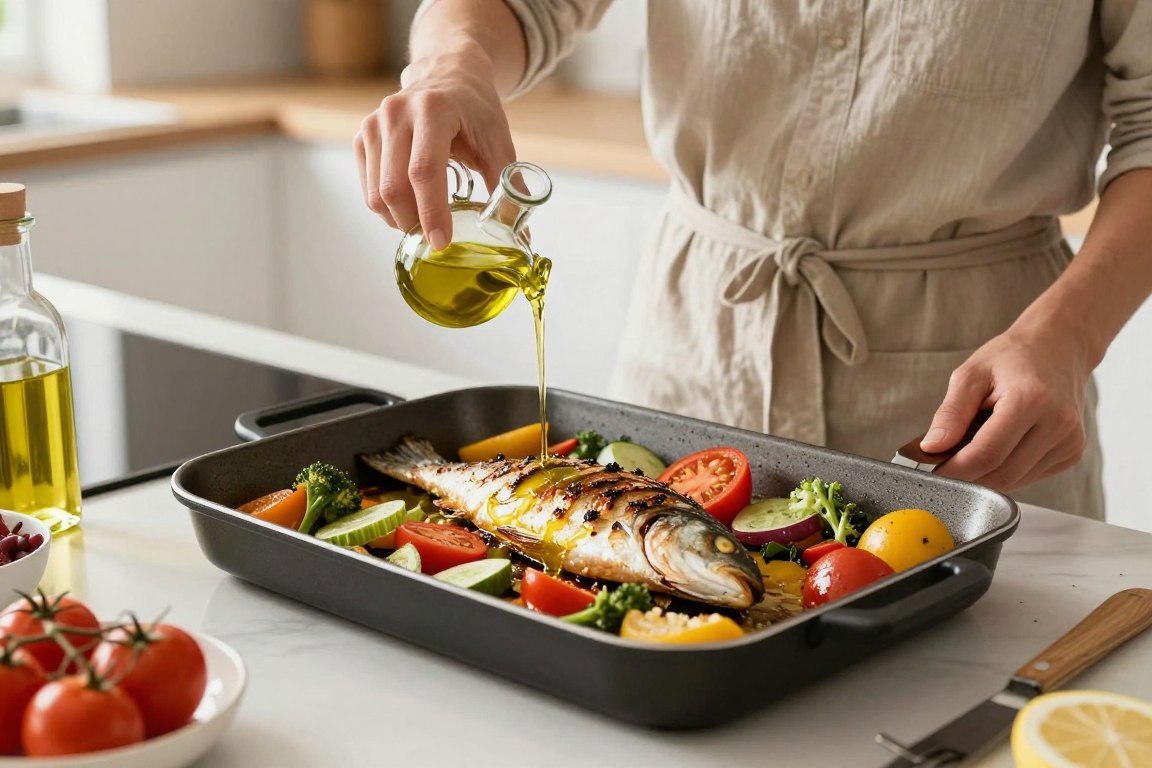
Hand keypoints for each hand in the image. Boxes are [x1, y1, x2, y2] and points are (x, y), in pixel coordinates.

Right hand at [354, 46, 516, 248]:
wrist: (448, 74)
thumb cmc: (475, 110)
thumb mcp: (498, 143)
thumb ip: (510, 187)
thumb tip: (521, 235)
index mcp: (433, 110)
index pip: (424, 171)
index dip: (431, 211)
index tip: (441, 242)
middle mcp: (397, 113)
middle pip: (394, 187)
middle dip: (414, 223)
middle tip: (436, 239)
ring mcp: (374, 123)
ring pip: (376, 193)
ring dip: (399, 220)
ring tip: (423, 224)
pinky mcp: (363, 136)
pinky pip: (368, 187)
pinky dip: (386, 208)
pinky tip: (408, 208)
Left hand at [921, 325, 1092, 490]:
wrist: (1057, 348)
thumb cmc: (1012, 358)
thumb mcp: (970, 375)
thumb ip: (951, 413)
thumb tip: (932, 447)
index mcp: (1031, 401)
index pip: (986, 455)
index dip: (954, 469)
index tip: (932, 469)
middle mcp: (1058, 424)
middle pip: (1000, 474)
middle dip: (967, 474)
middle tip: (946, 459)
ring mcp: (1070, 441)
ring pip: (1014, 480)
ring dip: (986, 473)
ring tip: (975, 443)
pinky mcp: (1072, 453)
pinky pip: (1029, 476)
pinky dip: (1006, 469)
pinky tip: (1001, 445)